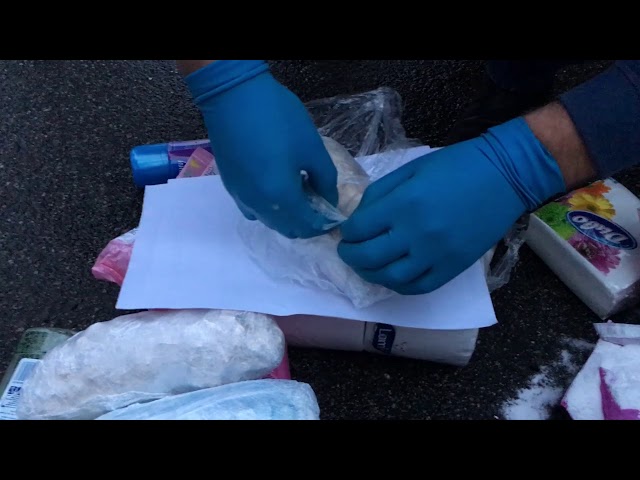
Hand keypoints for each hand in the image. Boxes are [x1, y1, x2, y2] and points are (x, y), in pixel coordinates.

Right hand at [185, 60, 337, 238]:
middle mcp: (258, 205)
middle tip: (321, 204)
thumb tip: (330, 200)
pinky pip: (254, 209)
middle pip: (288, 230)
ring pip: (270, 221)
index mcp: (281, 197)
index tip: (336, 214)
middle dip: (308, 224)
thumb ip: (326, 180)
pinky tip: (276, 187)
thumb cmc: (278, 119)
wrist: (234, 96)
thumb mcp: (312, 147)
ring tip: (301, 192)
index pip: (308, 226)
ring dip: (289, 217)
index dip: (325, 224)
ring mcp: (241, 197)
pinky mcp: (231, 186)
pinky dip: (270, 208)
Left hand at [337, 118, 565, 294]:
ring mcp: (436, 254)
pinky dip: (400, 286)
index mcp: (404, 203)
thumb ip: (381, 192)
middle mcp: (416, 233)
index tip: (347, 230)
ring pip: (391, 278)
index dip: (347, 232)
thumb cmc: (457, 165)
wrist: (505, 175)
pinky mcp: (454, 267)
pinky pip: (420, 287)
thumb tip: (359, 216)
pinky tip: (392, 276)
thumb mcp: (411, 168)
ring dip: (371, 274)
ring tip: (366, 265)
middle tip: (347, 251)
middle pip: (369, 257)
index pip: (359, 228)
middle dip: (350, 256)